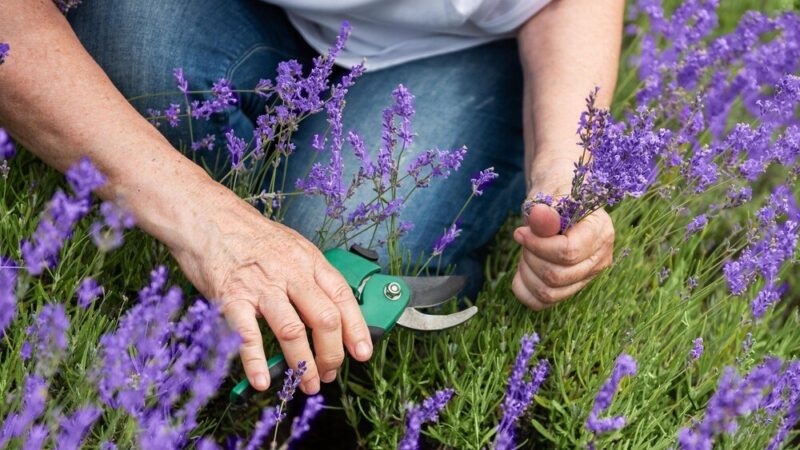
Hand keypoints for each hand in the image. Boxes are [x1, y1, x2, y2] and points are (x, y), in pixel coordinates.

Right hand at [169, 186, 372, 394]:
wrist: (206, 216)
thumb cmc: (248, 234)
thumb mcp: (292, 246)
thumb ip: (310, 275)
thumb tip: (331, 306)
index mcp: (308, 260)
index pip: (342, 297)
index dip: (356, 328)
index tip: (362, 351)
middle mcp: (290, 273)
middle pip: (324, 319)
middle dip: (331, 354)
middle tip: (329, 373)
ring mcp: (261, 286)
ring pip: (293, 331)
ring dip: (302, 364)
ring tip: (304, 383)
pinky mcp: (232, 297)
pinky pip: (248, 335)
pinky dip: (256, 362)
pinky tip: (262, 381)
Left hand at [512, 198, 614, 309]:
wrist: (558, 203)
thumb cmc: (554, 196)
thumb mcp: (548, 197)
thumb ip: (545, 211)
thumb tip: (539, 215)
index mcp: (600, 231)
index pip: (568, 252)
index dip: (538, 245)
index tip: (520, 232)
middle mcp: (600, 258)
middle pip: (557, 276)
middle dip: (531, 257)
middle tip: (524, 238)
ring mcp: (588, 277)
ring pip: (550, 293)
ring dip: (527, 272)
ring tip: (525, 251)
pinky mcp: (571, 287)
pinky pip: (542, 303)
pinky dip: (525, 289)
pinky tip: (521, 270)